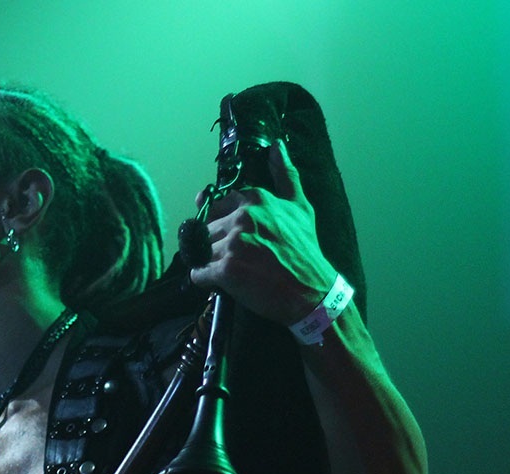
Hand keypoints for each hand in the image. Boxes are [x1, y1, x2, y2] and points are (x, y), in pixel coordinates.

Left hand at [189, 139, 339, 324]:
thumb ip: (285, 174)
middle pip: (206, 230)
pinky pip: (198, 273)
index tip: (234, 236)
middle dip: (216, 244)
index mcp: (255, 200)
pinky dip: (204, 280)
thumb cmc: (305, 249)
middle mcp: (242, 218)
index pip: (217, 206)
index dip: (222, 224)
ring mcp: (233, 243)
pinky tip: (222, 282)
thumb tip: (276, 145)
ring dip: (211, 262)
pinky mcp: (226, 270)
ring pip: (201, 251)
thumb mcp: (300, 207)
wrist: (311, 291)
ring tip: (234, 271)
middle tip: (239, 258)